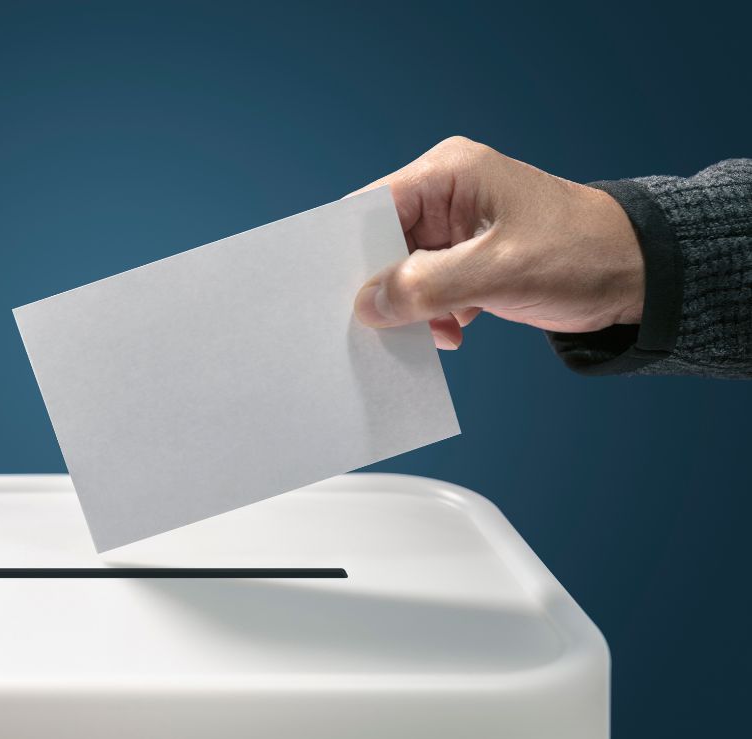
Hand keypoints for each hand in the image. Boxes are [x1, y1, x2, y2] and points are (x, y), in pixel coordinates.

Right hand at [352, 137, 645, 348]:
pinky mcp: (463, 260)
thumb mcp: (500, 271)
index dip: (348, 249)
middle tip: (376, 324)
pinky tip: (453, 330)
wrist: (637, 275)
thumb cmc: (582, 253)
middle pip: (379, 242)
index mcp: (448, 173)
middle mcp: (443, 195)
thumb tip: (368, 305)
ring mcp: (452, 229)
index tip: (335, 293)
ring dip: (409, 307)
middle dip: (380, 286)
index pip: (372, 206)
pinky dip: (430, 315)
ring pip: (399, 271)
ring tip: (434, 330)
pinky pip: (423, 289)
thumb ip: (429, 286)